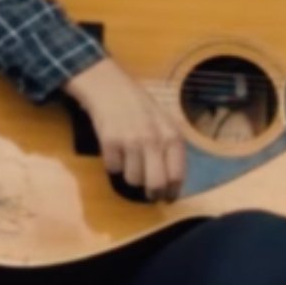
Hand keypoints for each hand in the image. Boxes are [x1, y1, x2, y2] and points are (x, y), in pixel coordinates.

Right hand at [63, 57, 183, 199]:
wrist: (108, 86)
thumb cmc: (139, 106)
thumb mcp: (163, 122)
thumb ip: (169, 148)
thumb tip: (171, 184)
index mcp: (171, 135)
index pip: (177, 175)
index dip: (172, 191)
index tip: (168, 197)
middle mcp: (153, 139)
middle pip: (156, 184)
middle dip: (152, 193)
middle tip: (149, 194)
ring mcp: (131, 141)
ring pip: (133, 179)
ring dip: (130, 175)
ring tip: (129, 161)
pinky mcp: (110, 142)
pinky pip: (113, 169)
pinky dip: (113, 164)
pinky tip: (115, 150)